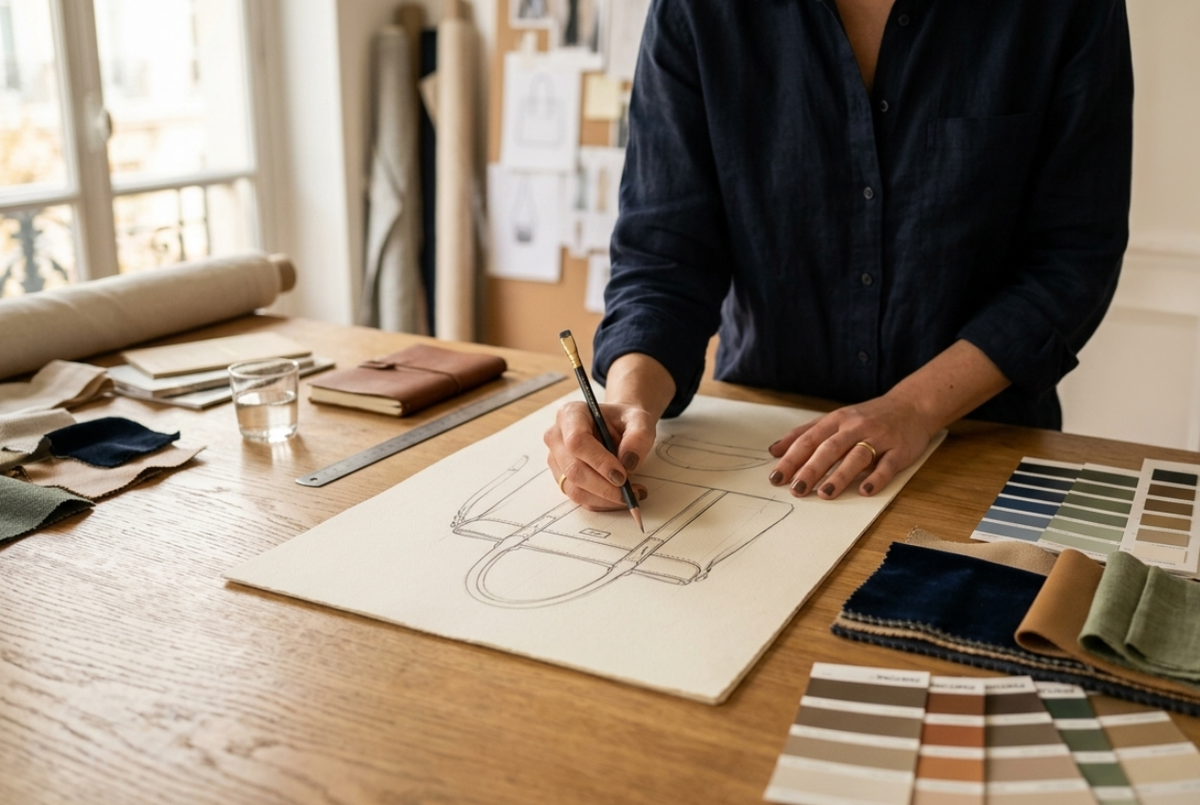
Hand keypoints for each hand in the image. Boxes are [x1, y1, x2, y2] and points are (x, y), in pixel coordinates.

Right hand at [544, 401, 657, 510]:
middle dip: (604, 487)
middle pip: (573, 470)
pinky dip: (603, 502)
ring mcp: (557, 460)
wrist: (618, 429)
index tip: (621, 475)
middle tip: (630, 492)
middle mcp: (557, 437)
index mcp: (571, 415)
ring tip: (631, 494)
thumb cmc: (624, 421)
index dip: (598, 461)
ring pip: (574, 489)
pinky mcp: (563, 479)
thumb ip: (638, 437)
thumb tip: (628, 462)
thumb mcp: (640, 420)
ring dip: (605, 498)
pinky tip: (621, 496)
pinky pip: (580, 498)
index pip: (577, 441)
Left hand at [766, 394, 937, 499]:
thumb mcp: (835, 419)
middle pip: (829, 448)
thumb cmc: (868, 417)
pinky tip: (865, 490)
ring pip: (857, 456)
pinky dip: (876, 478)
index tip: (776, 478)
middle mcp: (855, 427)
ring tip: (825, 494)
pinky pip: (887, 465)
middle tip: (795, 489)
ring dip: (840, 476)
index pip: (809, 440)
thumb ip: (805, 434)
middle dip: (811, 469)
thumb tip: (774, 450)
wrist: (912, 405)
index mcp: (837, 420)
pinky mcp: (900, 450)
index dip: (791, 459)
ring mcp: (879, 438)